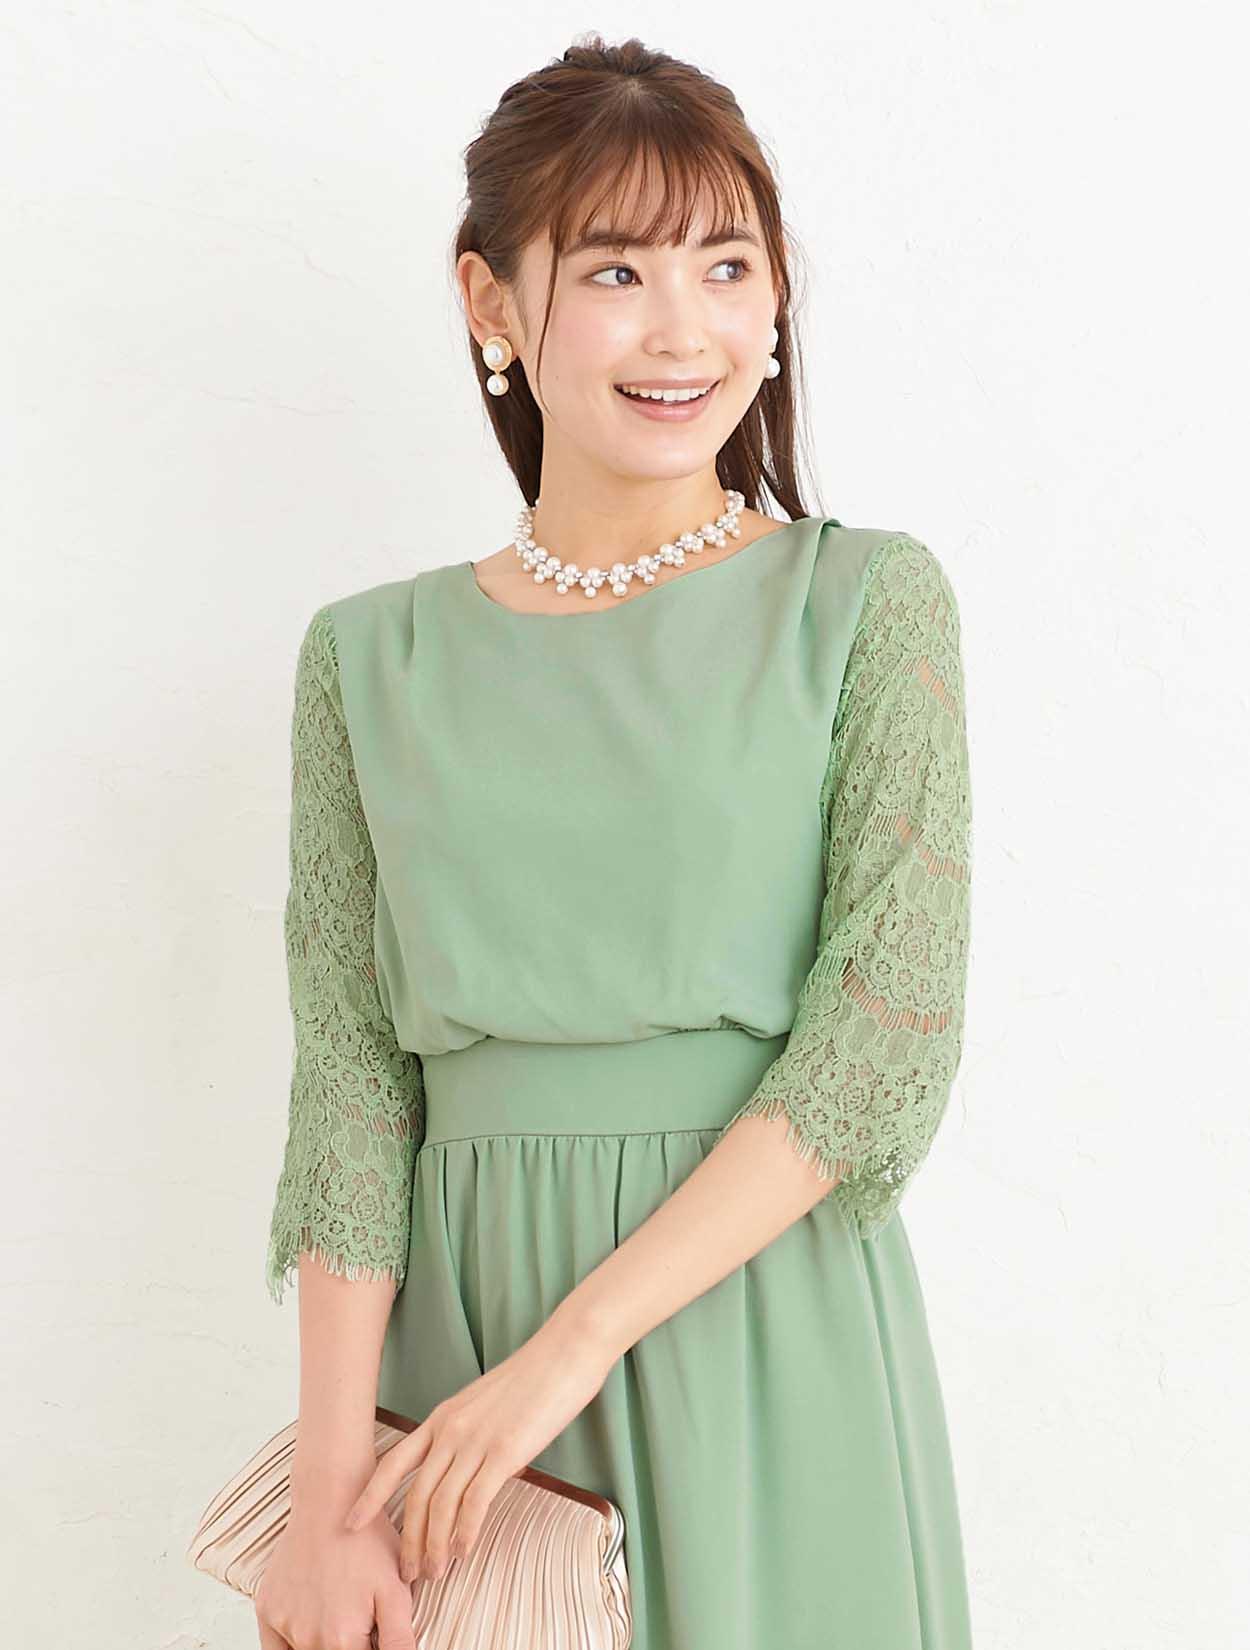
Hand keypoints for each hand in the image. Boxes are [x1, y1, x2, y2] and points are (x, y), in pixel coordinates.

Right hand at [254, 1497, 415, 1649]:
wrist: (329, 1501)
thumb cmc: (365, 1541)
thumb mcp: (396, 1590)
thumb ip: (399, 1641)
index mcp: (343, 1641)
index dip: (370, 1646)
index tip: (371, 1630)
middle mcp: (308, 1639)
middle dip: (348, 1644)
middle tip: (357, 1612)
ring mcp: (284, 1626)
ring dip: (322, 1641)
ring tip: (338, 1605)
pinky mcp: (266, 1611)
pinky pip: (276, 1646)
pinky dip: (291, 1642)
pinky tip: (311, 1617)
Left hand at [342, 1309, 615, 1583]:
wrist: (564, 1352)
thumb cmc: (532, 1378)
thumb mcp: (485, 1404)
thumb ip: (468, 1435)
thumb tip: (468, 1469)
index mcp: (442, 1417)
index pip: (393, 1462)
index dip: (369, 1495)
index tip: (351, 1523)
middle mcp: (451, 1430)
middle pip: (416, 1495)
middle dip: (408, 1540)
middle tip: (408, 1574)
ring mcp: (476, 1440)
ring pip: (441, 1504)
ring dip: (435, 1545)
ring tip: (435, 1572)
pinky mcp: (505, 1451)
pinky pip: (475, 1501)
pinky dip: (466, 1532)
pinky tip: (464, 1551)